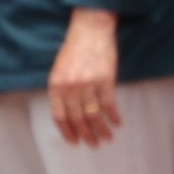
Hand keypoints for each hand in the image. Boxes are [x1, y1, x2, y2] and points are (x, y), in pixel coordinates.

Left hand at [47, 9, 123, 147]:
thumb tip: (67, 114)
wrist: (90, 30)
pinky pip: (109, 104)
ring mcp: (87, 83)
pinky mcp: (105, 79)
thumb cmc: (75, 50)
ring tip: (106, 138)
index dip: (67, 132)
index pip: (59, 116)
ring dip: (101, 129)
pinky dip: (114, 116)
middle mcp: (70, 87)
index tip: (74, 142)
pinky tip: (117, 123)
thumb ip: (60, 90)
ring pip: (94, 115)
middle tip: (94, 144)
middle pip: (77, 119)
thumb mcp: (59, 70)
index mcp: (56, 85)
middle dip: (86, 134)